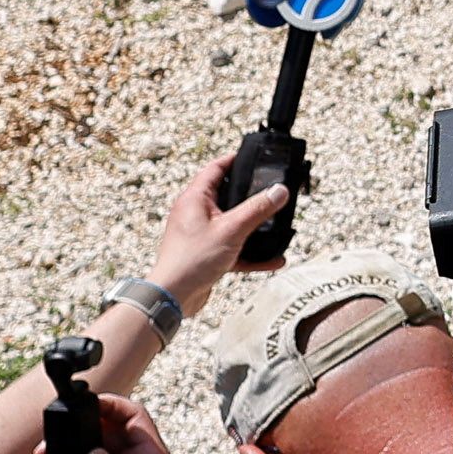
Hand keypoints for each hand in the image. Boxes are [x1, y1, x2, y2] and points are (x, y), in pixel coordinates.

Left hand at [158, 153, 285, 306]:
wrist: (173, 296)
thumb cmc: (193, 259)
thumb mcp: (232, 229)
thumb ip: (257, 209)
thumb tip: (279, 190)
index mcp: (195, 199)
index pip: (216, 169)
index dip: (235, 160)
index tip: (255, 157)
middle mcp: (195, 213)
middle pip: (227, 195)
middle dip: (250, 195)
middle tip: (271, 190)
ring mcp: (200, 234)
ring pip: (232, 224)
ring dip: (254, 227)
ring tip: (276, 224)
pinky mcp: (206, 254)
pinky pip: (233, 247)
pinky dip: (251, 252)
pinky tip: (272, 259)